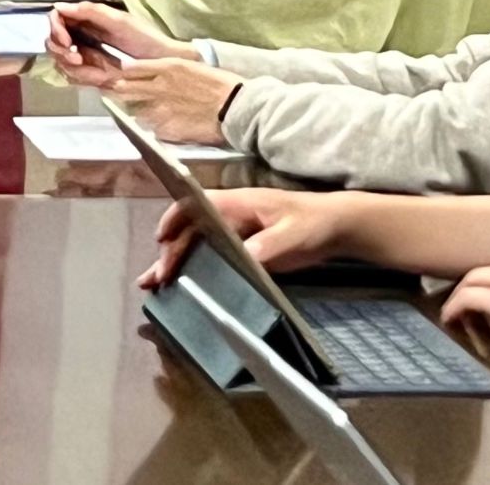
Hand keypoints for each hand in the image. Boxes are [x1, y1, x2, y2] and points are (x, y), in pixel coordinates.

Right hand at [46, 3, 183, 84]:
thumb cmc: (145, 37)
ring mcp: (85, 54)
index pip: (56, 19)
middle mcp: (81, 35)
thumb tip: (59, 6)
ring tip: (97, 72)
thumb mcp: (118, 21)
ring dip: (74, 68)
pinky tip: (100, 78)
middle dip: (61, 52)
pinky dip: (84, 78)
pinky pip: (74, 77)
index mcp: (86, 18)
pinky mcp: (91, 72)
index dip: (55, 29)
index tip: (67, 42)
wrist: (164, 62)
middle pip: (53, 41)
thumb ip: (89, 11)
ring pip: (61, 61)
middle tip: (78, 58)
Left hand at [104, 58, 243, 145]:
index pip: (132, 68)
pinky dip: (153, 128)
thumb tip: (156, 71)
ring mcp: (160, 110)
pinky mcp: (166, 129)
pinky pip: (151, 129)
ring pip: (135, 111)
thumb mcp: (193, 67)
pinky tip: (163, 127)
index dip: (124, 73)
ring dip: (136, 111)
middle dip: (119, 91)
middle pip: (124, 88)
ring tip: (143, 113)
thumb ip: (169, 69)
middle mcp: (158, 87)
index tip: (121, 76)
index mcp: (167, 67)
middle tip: (117, 93)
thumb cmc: (221, 85)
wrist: (237, 108)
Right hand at [140, 188, 341, 291]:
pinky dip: (193, 269)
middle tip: (158, 278)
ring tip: (154, 285)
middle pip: (190, 230)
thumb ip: (269, 244)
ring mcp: (233, 233)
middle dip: (169, 252)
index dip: (175, 219)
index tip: (161, 240)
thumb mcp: (294, 235)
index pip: (196, 205)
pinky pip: (211, 257)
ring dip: (175, 261)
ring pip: (196, 244)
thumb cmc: (313, 223)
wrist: (335, 227)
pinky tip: (181, 285)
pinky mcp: (241, 249)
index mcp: (237, 204)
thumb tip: (244, 256)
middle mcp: (228, 216)